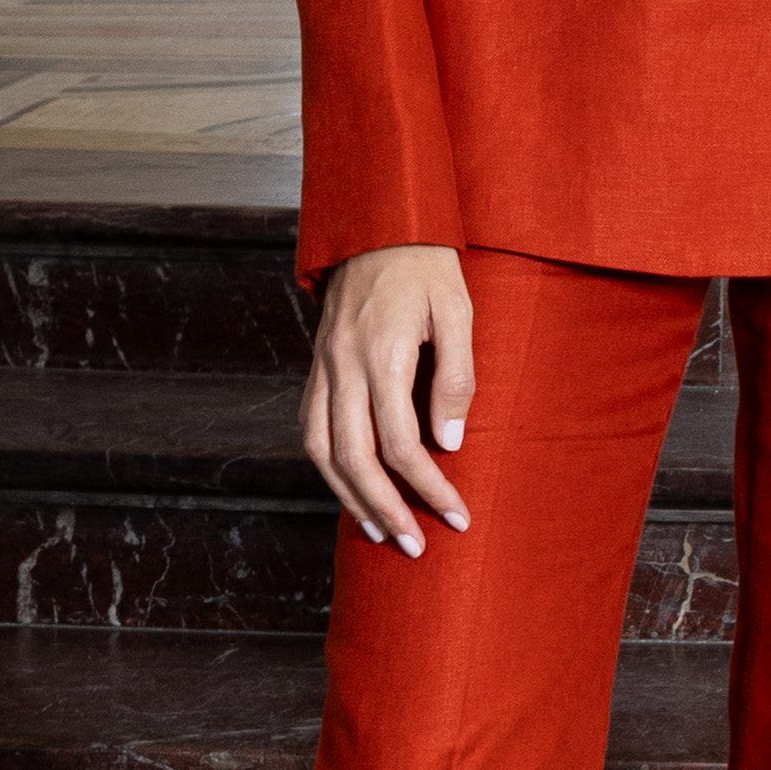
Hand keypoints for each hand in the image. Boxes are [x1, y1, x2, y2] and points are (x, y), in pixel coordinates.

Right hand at [304, 244, 474, 550]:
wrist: (377, 223)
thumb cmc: (426, 265)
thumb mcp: (459, 311)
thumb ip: (456, 377)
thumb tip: (448, 444)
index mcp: (383, 354)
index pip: (402, 444)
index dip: (429, 487)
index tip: (457, 514)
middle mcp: (344, 366)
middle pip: (354, 458)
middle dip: (385, 509)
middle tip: (415, 546)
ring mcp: (323, 367)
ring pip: (322, 450)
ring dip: (349, 497)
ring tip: (378, 532)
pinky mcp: (316, 366)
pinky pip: (311, 428)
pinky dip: (328, 467)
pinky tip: (351, 488)